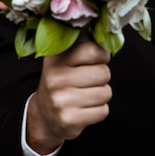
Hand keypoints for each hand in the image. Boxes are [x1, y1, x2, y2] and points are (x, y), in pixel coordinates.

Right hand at [27, 40, 111, 154]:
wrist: (44, 116)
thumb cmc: (62, 82)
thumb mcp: (64, 60)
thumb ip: (83, 45)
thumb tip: (110, 35)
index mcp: (56, 58)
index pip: (93, 50)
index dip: (101, 55)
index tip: (95, 60)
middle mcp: (56, 78)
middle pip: (103, 73)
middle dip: (101, 78)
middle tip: (87, 81)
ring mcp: (61, 100)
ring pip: (106, 92)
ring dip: (101, 95)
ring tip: (85, 95)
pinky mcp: (70, 119)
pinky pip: (103, 111)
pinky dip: (99, 111)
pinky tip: (84, 109)